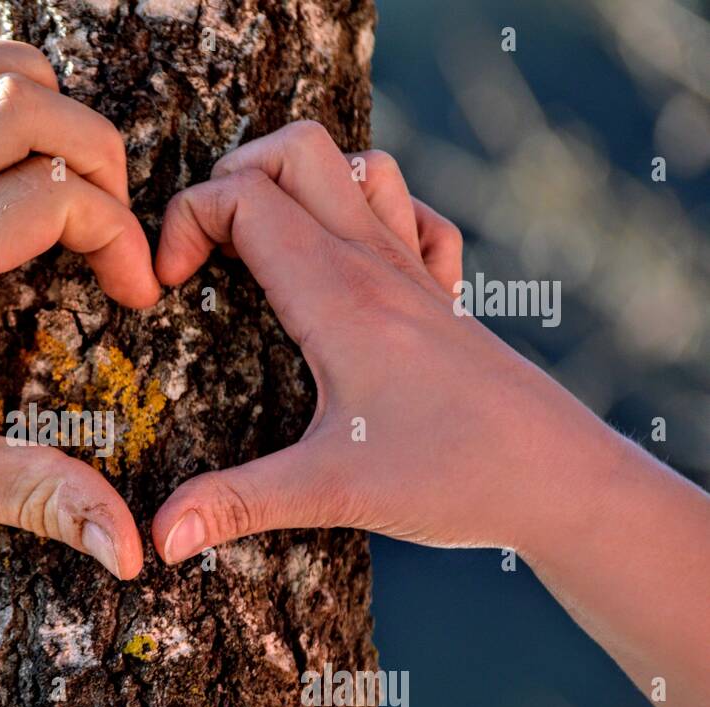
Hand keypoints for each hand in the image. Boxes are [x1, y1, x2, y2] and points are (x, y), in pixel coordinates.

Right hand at [150, 121, 622, 563]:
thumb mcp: (329, 491)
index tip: (166, 287)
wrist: (563, 481)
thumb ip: (235, 505)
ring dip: (301, 184)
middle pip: (297, 150)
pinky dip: (372, 215)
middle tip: (204, 248)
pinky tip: (351, 269)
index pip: (243, 198)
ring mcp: (416, 275)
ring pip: (358, 167)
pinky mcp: (444, 298)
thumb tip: (159, 539)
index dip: (184, 222)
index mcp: (336, 296)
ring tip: (263, 245)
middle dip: (233, 174)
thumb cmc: (454, 477)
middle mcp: (376, 265)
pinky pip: (412, 216)